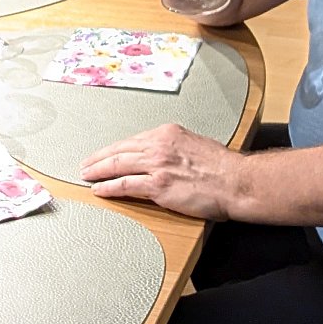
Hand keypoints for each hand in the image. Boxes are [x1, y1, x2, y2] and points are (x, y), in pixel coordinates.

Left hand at [81, 122, 244, 220]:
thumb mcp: (194, 145)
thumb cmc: (223, 168)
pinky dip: (108, 188)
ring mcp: (157, 165)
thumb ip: (174, 148)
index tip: (104, 154)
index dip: (114, 148)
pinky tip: (99, 190)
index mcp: (168, 133)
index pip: (132, 140)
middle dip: (99, 158)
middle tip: (86, 165)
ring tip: (86, 176)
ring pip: (117, 165)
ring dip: (97, 171)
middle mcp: (159, 145)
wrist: (236, 181)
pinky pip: (125, 185)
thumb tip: (162, 157)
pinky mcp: (158, 185)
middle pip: (119, 150)